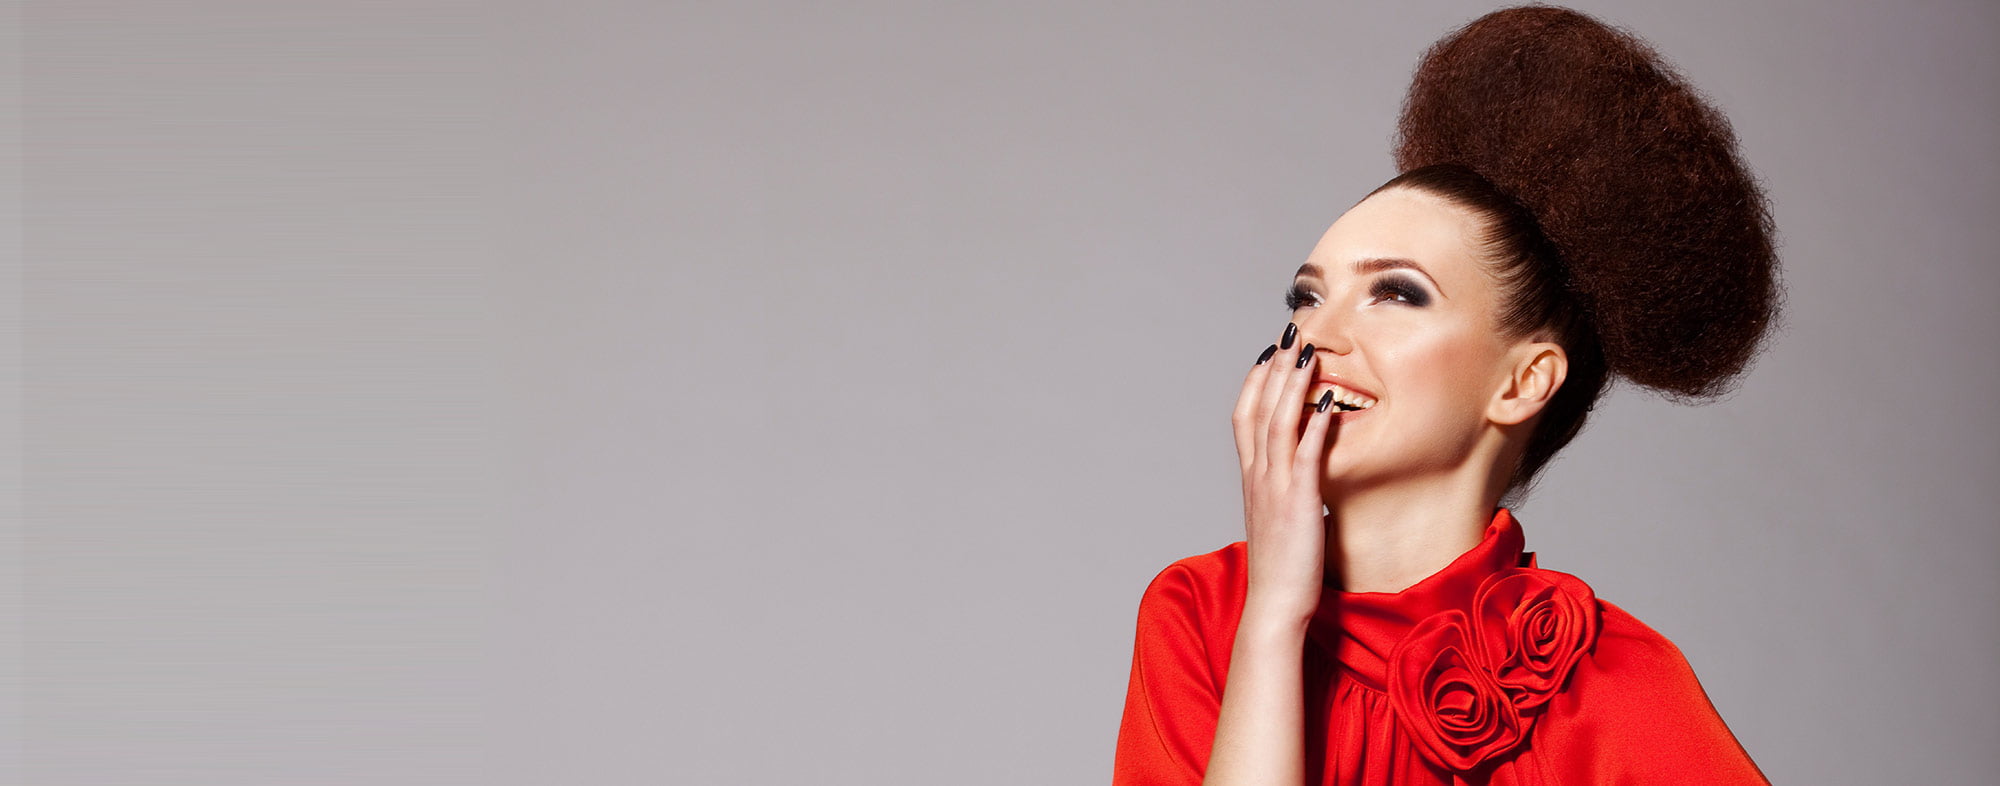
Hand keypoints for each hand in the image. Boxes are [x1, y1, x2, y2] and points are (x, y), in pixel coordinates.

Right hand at [1231, 323, 1337, 623]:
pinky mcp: (1299, 502)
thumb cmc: (1282, 568)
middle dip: (1274, 368)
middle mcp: (1258, 477)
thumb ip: (1286, 491)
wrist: (1274, 605)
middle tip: (1289, 333)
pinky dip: (1315, 424)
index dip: (1255, 381)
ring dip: (1292, 384)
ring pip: (1278, 422)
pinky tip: (1329, 399)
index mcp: (1252, 479)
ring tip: (1306, 351)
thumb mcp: (1278, 519)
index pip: (1244, 417)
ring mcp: (1276, 488)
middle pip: (1259, 408)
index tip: (1269, 354)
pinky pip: (1306, 454)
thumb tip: (1302, 475)